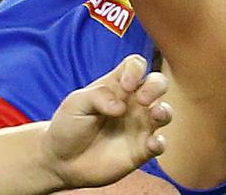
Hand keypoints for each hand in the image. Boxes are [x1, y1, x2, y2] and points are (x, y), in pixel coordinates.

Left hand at [42, 55, 171, 188]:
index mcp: (118, 85)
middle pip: (158, 83)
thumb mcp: (76, 103)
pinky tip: (152, 144)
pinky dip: (160, 143)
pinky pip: (159, 144)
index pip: (136, 65)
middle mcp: (133, 103)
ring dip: (165, 111)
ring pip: (165, 112)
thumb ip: (98, 96)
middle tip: (140, 99)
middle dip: (156, 86)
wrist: (60, 161)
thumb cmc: (69, 125)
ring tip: (155, 114)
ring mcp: (139, 126)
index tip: (126, 84)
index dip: (136, 69)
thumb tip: (121, 107)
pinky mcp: (140, 150)